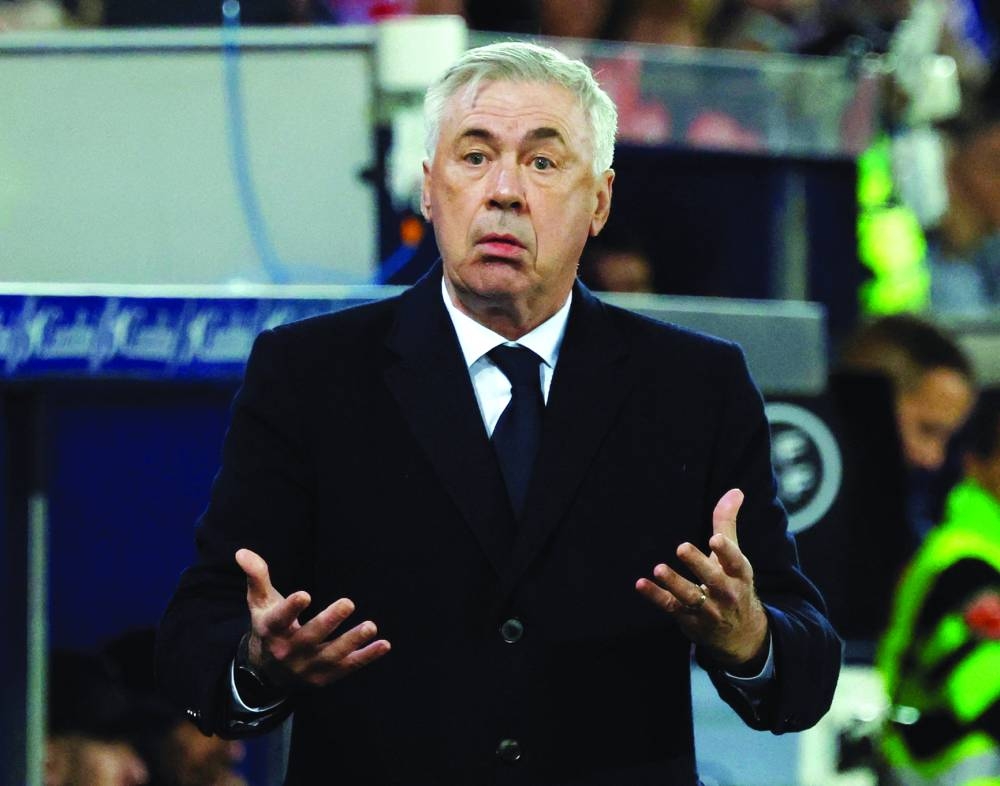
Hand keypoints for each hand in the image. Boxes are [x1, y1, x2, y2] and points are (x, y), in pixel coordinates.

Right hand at [235, 548, 390, 688]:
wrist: (267, 673)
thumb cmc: (269, 626)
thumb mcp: (259, 602)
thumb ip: (256, 576)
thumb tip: (243, 552)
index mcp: (272, 630)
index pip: (280, 619)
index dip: (291, 608)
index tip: (305, 594)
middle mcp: (288, 651)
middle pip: (310, 637)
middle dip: (329, 621)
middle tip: (348, 602)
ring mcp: (307, 667)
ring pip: (332, 655)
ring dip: (352, 641)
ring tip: (371, 626)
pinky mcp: (324, 677)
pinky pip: (347, 668)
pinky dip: (366, 657)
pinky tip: (384, 644)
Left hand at [635, 489, 768, 669]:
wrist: (740, 633)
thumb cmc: (733, 583)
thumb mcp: (734, 557)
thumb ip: (727, 523)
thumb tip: (735, 491)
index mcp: (739, 574)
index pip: (735, 562)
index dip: (726, 551)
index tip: (715, 538)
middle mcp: (725, 593)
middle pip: (712, 579)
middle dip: (698, 564)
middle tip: (682, 547)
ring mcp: (707, 609)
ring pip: (689, 596)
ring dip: (674, 582)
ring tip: (659, 568)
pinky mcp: (688, 619)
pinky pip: (670, 607)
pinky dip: (655, 596)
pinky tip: (641, 584)